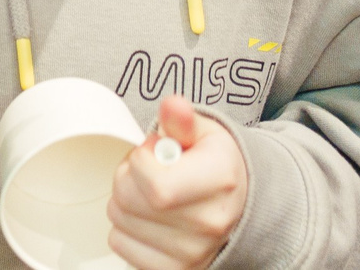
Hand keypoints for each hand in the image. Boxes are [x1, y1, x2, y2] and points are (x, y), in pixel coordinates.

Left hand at [108, 97, 248, 269]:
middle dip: (126, 177)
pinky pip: (121, 246)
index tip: (152, 153)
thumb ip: (182, 119)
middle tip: (147, 171)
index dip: (139, 161)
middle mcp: (211, 223)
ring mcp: (194, 252)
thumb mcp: (204, 133)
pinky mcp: (178, 269)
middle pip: (129, 201)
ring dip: (124, 202)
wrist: (239, 206)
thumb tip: (173, 106)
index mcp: (221, 182)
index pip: (155, 186)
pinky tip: (148, 217)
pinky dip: (125, 229)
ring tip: (150, 192)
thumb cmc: (215, 166)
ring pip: (120, 222)